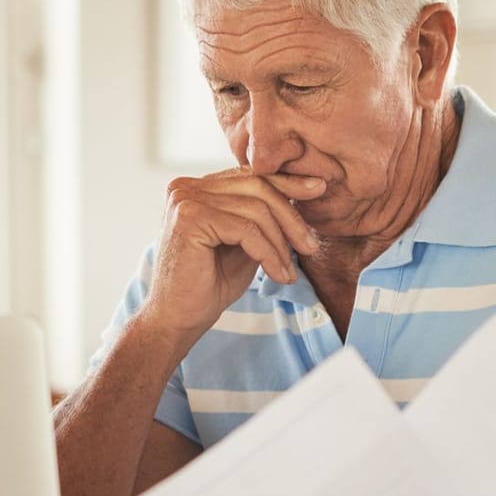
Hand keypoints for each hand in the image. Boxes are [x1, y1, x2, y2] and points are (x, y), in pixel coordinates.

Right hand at [140, 170, 325, 339]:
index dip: (286, 182)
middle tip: (310, 245)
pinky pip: (246, 229)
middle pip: (256, 185)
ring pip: (255, 208)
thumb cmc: (208, 285)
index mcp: (196, 187)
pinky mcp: (190, 218)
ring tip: (291, 271)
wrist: (177, 320)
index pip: (249, 175)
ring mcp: (185, 199)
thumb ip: (262, 217)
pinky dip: (268, 253)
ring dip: (281, 242)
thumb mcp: (244, 243)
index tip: (318, 189)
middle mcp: (185, 187)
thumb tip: (302, 191)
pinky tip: (278, 275)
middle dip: (290, 216)